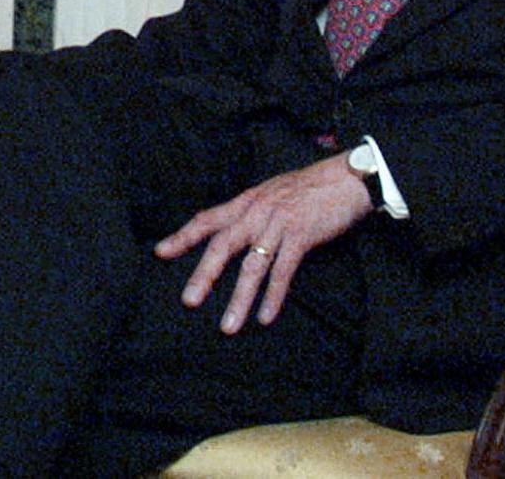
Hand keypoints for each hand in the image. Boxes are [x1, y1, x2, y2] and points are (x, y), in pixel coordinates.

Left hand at [153, 154, 372, 332]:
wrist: (344, 179)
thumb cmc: (307, 188)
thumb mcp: (270, 193)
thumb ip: (250, 211)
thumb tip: (232, 227)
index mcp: (245, 202)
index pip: (207, 219)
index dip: (183, 236)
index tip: (161, 252)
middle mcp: (256, 212)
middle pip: (222, 245)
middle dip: (204, 274)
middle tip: (189, 301)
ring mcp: (278, 225)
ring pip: (252, 266)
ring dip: (239, 298)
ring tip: (228, 325)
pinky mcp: (301, 237)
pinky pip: (283, 271)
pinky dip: (273, 296)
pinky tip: (265, 317)